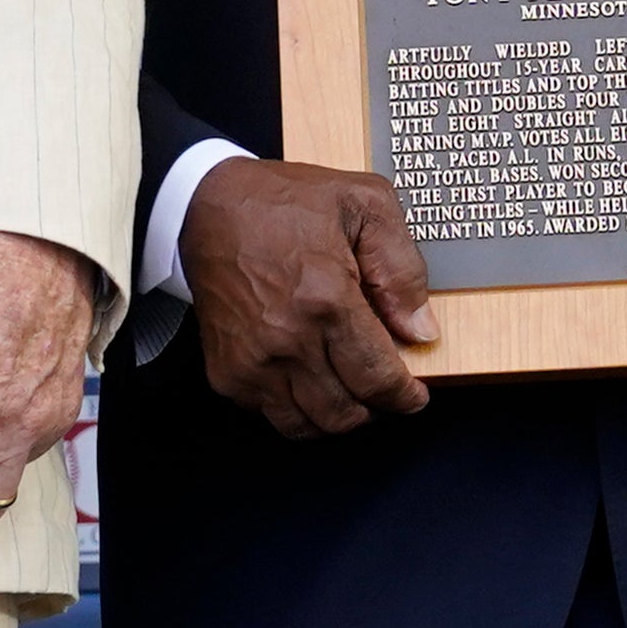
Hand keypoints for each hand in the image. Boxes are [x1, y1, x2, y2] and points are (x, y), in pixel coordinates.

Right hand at [180, 158, 436, 439]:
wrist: (206, 205)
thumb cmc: (282, 202)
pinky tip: (309, 377)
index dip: (404, 397)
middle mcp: (287, 340)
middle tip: (381, 388)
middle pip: (345, 414)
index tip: (413, 396)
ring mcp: (252, 362)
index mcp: (327, 299)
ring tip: (348, 387)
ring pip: (307, 425)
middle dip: (374, 408)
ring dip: (335, 415)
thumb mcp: (366, 204)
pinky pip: (271, 415)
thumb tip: (420, 329)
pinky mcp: (226, 371)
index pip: (377, 379)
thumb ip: (402, 270)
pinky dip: (296, 408)